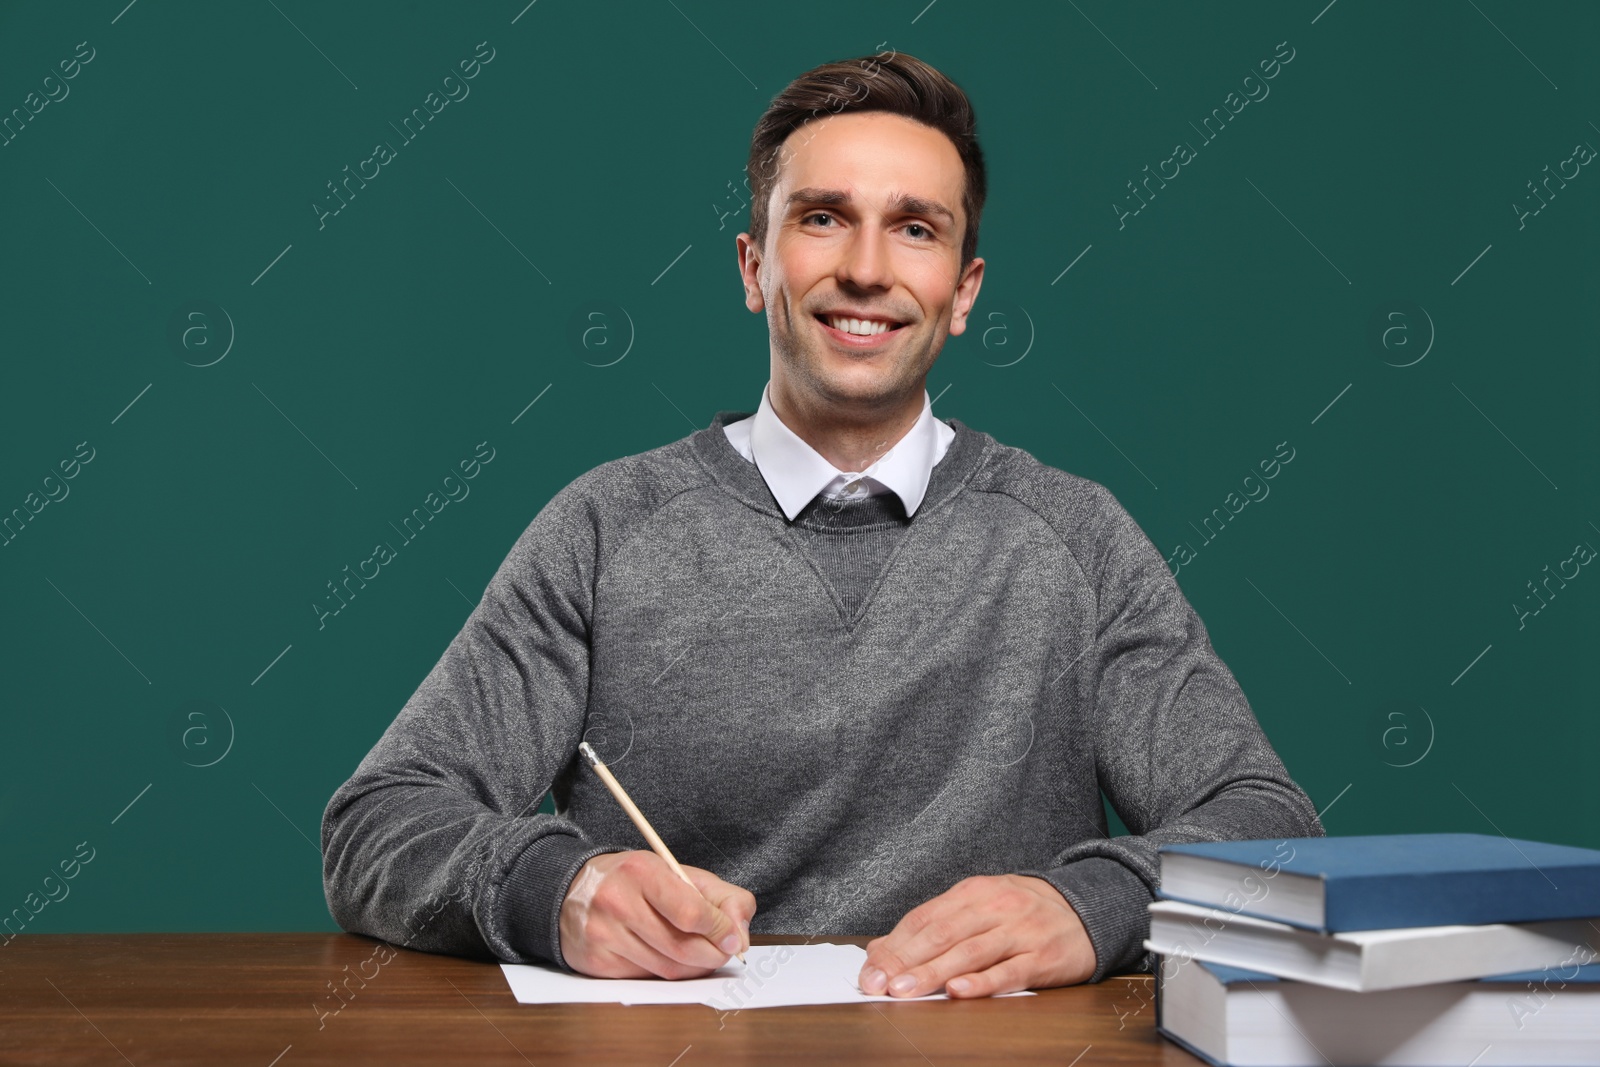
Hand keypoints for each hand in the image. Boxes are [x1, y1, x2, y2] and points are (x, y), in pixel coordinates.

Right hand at [558, 851, 754, 979]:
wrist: (572, 891)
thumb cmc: (634, 881)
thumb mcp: (678, 872)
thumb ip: (721, 897)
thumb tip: (741, 935)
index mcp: (641, 872)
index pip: (692, 913)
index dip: (721, 930)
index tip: (734, 938)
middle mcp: (617, 903)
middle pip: (682, 947)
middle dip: (713, 955)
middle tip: (724, 952)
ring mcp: (603, 935)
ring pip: (666, 968)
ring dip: (693, 967)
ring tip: (701, 955)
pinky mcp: (596, 962)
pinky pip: (647, 978)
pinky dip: (667, 973)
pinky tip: (670, 958)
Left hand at [858, 874, 1095, 997]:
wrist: (1085, 911)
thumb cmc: (1021, 913)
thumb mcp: (977, 907)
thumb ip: (933, 926)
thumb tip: (882, 950)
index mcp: (972, 892)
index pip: (924, 918)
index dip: (894, 945)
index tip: (870, 970)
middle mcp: (994, 907)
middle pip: (941, 934)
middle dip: (905, 960)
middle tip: (878, 983)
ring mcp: (1019, 932)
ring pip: (969, 952)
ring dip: (933, 973)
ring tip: (905, 991)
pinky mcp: (1042, 957)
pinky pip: (1008, 971)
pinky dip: (981, 982)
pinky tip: (958, 992)